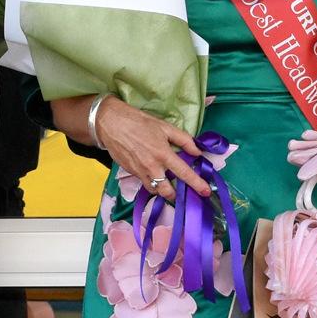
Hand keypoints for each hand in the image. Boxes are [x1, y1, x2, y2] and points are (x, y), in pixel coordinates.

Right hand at [92, 99, 208, 199]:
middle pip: (167, 191)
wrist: (110, 123)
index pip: (184, 173)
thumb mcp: (164, 126)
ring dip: (162, 190)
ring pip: (154, 190)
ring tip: (166, 184)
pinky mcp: (130, 172)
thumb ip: (183, 140)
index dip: (196, 184)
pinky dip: (151, 182)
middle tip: (181, 192)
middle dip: (175, 195)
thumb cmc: (139, 122)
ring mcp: (139, 172)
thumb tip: (197, 151)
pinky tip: (152, 174)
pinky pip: (144, 182)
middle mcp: (151, 167)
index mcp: (163, 154)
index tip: (205, 192)